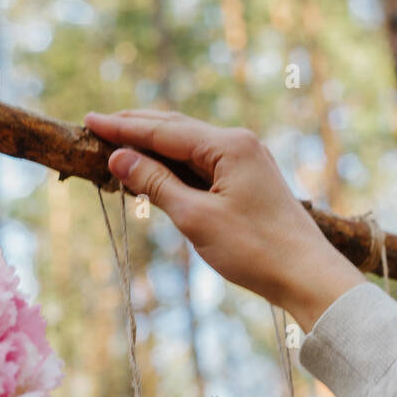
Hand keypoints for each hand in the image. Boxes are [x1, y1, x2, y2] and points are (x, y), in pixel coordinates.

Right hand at [84, 109, 362, 330]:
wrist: (306, 275)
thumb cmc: (255, 250)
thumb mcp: (196, 218)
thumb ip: (156, 184)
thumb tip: (120, 158)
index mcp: (228, 145)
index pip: (163, 130)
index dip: (123, 128)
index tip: (90, 121)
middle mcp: (239, 143)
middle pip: (176, 128)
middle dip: (135, 129)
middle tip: (98, 126)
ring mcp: (247, 159)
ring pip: (189, 145)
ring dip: (153, 146)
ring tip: (119, 145)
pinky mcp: (249, 179)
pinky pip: (203, 162)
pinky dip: (174, 164)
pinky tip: (156, 170)